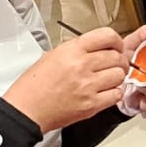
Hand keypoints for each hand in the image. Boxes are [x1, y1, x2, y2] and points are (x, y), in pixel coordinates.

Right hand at [1, 29, 128, 132]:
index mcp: (72, 50)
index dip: (117, 41)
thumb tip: (98, 48)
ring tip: (107, 80)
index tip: (117, 46)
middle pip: (117, 57)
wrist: (26, 110)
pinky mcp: (91, 104)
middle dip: (118, 61)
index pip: (107, 36)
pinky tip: (105, 92)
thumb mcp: (53, 55)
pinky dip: (114, 93)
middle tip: (113, 65)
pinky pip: (117, 94)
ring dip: (116, 77)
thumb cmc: (34, 86)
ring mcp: (88, 86)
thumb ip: (78, 49)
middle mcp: (81, 65)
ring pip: (120, 75)